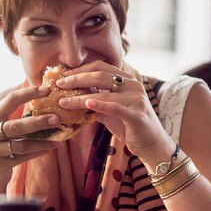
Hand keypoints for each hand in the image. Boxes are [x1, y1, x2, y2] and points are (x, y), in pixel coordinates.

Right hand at [0, 85, 59, 191]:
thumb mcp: (2, 120)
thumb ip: (14, 103)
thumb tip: (32, 79)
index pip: (10, 99)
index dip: (29, 93)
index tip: (47, 89)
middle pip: (16, 126)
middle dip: (38, 122)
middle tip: (57, 119)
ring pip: (21, 145)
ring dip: (42, 142)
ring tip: (58, 139)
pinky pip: (22, 157)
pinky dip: (38, 152)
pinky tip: (50, 147)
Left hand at [56, 61, 172, 157]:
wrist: (151, 144)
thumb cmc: (129, 126)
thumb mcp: (109, 110)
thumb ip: (95, 101)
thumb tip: (71, 97)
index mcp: (126, 80)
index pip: (101, 66)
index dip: (81, 69)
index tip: (63, 75)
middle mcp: (133, 85)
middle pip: (101, 75)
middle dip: (77, 78)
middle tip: (59, 84)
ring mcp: (136, 99)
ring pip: (104, 93)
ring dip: (80, 97)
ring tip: (63, 101)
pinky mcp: (136, 115)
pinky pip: (115, 107)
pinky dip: (100, 104)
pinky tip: (86, 103)